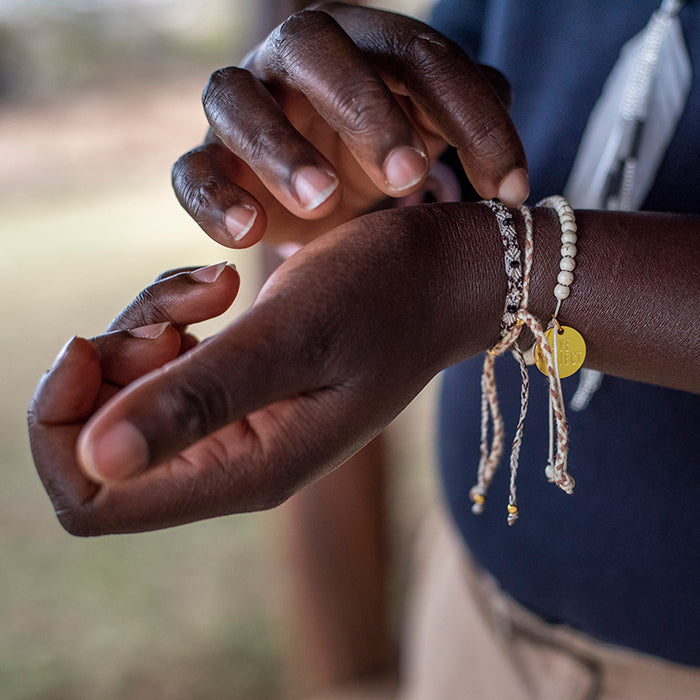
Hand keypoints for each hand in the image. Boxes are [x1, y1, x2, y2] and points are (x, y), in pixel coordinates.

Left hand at [28, 203, 506, 534]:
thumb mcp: (294, 336)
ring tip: (213, 287)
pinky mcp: (242, 386)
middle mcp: (232, 461)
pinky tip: (220, 288)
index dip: (62, 427)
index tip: (93, 345)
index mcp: (244, 470)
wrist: (440, 276)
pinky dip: (170, 317)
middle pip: (99, 441)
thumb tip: (94, 460)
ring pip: (128, 392)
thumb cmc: (385, 296)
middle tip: (178, 308)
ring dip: (145, 327)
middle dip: (111, 363)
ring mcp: (236, 425)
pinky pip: (165, 362)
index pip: (92, 498)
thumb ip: (199, 401)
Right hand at [172, 2, 527, 247]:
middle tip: (407, 176)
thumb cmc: (374, 161)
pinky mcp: (205, 160)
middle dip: (364, 110)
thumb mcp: (425, 138)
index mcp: (362, 46)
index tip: (509, 191)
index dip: (472, 119)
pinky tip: (250, 233)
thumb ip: (459, 117)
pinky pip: (191, 170)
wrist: (313, 199)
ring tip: (323, 204)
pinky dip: (214, 199)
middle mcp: (293, 61)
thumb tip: (501, 102)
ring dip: (280, 151)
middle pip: (317, 48)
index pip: (422, 57)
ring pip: (237, 100)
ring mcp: (242, 106)